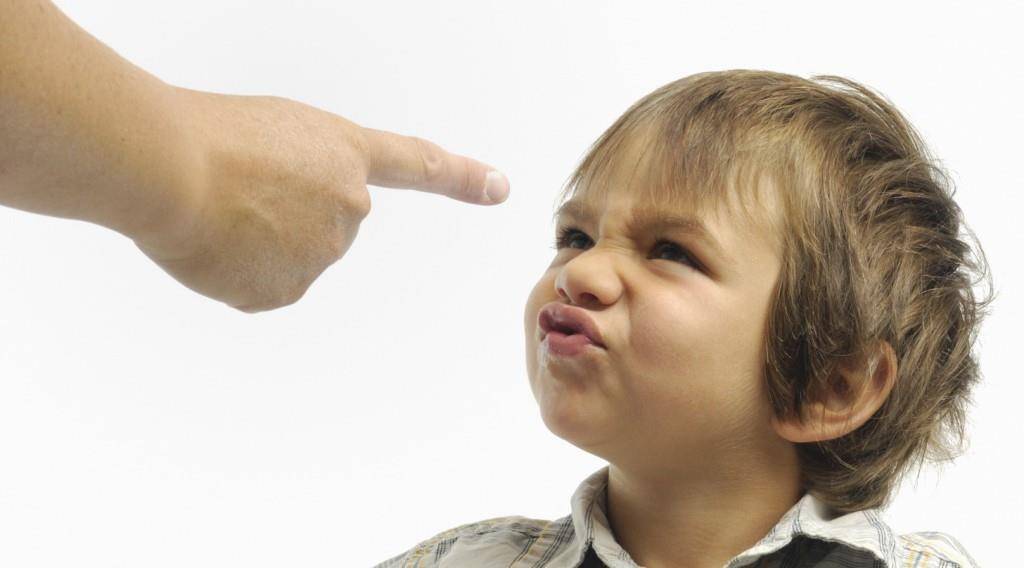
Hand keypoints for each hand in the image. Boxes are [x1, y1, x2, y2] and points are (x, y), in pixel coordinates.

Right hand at [131, 87, 508, 312]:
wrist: (170, 169)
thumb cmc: (208, 135)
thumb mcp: (273, 134)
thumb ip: (304, 175)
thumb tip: (291, 231)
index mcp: (346, 155)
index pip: (418, 165)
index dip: (461, 177)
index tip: (500, 187)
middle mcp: (350, 208)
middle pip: (326, 223)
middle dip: (288, 214)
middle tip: (239, 191)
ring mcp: (323, 253)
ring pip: (291, 256)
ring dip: (258, 242)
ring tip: (220, 211)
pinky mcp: (287, 291)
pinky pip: (263, 284)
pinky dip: (238, 272)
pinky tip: (216, 246)